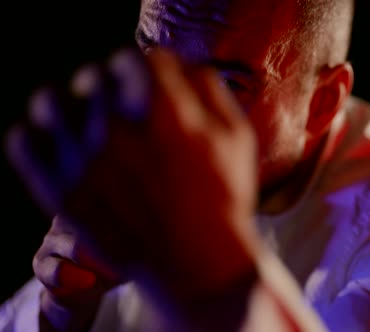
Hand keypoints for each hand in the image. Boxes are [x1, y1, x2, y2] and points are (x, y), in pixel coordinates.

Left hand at [5, 47, 260, 316]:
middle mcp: (117, 125)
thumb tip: (180, 67)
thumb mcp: (238, 136)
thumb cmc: (223, 198)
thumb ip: (209, 88)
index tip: (150, 86)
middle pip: (96, 75)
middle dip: (114, 87)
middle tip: (124, 110)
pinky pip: (24, 140)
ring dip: (72, 105)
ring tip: (88, 124)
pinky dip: (40, 136)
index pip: (137, 58)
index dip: (148, 70)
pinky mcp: (59, 189)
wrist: (197, 263)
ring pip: (52, 101)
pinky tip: (66, 148)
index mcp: (164, 107)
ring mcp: (82, 158)